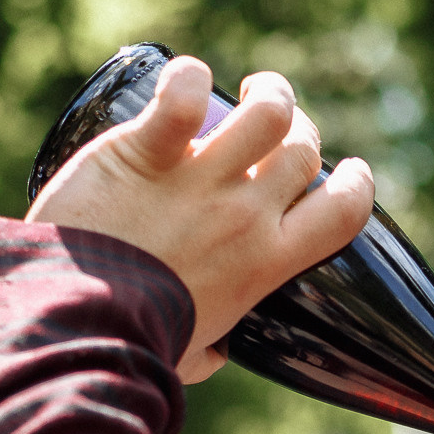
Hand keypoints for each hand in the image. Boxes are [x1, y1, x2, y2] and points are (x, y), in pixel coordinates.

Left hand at [26, 55, 374, 382]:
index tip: (348, 172)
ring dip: (270, 93)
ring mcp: (200, 178)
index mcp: (267, 263)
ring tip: (250, 90)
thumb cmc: (136, 344)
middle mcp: (246, 215)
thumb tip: (220, 351)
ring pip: (268, 112)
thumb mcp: (195, 356)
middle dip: (302, 130)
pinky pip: (184, 94)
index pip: (344, 211)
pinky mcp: (146, 152)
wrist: (76, 323)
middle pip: (303, 150)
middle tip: (276, 129)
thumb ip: (216, 348)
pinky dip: (190, 77)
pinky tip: (188, 79)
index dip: (357, 184)